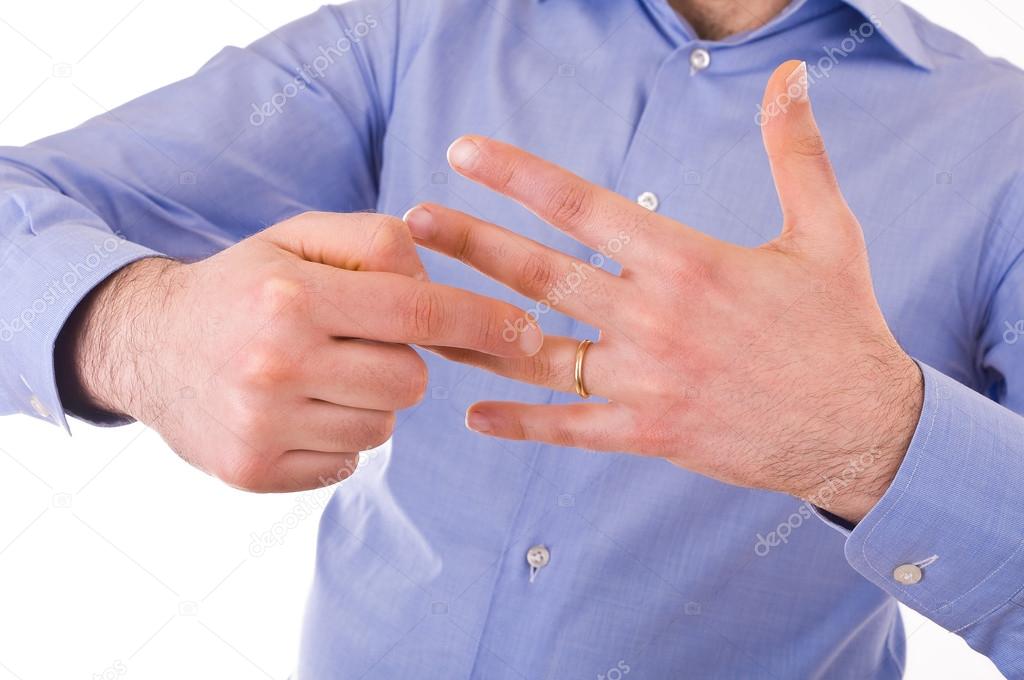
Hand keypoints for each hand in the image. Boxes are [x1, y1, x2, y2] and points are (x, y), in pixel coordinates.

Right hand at [58, 211, 541, 491]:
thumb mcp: (298, 237)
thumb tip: (443, 280)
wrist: (148, 345)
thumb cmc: (244, 285)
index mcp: (292, 296)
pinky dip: (338, 438)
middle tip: (354, 343)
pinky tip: (296, 410)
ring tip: (318, 374)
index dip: (483, 322)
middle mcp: (276, 363)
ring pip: (385, 426)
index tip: (526, 333)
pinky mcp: (253, 471)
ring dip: (370, 401)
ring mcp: (261, 425)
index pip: (418, 311)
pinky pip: (348, 463)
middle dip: (403, 360)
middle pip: (411, 379)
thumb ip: (377, 242)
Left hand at [406, 61, 922, 521]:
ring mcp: (645, 380)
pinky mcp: (650, 433)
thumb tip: (792, 78)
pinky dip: (521, 424)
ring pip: (538, 353)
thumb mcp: (828, 230)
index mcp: (686, 261)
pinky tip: (473, 416)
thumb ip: (795, 152)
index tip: (465, 153)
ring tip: (418, 312)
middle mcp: (653, 318)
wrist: (864, 427)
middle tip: (412, 223)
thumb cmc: (841, 326)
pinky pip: (570, 428)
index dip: (516, 175)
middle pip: (539, 274)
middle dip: (470, 244)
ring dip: (472, 330)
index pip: (583, 206)